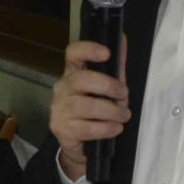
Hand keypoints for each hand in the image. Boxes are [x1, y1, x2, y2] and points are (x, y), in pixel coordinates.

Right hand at [50, 38, 130, 182]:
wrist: (79, 144)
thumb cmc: (95, 111)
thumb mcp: (107, 88)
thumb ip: (115, 67)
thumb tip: (122, 39)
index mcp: (72, 73)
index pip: (72, 53)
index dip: (88, 50)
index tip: (107, 53)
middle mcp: (62, 88)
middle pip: (81, 79)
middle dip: (108, 86)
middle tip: (124, 94)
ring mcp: (59, 109)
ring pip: (87, 106)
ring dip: (112, 111)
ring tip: (124, 116)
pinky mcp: (61, 129)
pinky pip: (87, 128)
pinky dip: (107, 128)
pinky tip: (115, 128)